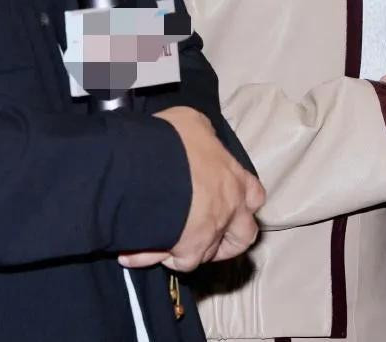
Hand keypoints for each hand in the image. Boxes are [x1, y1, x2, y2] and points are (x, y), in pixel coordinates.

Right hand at [118, 107, 265, 272]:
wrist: (152, 166)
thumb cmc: (175, 140)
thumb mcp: (194, 124)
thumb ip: (203, 138)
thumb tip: (199, 141)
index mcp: (233, 177)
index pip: (254, 196)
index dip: (243, 202)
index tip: (230, 204)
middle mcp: (229, 209)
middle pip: (243, 236)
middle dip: (229, 240)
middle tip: (207, 235)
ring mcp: (211, 233)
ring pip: (206, 254)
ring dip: (187, 249)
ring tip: (161, 240)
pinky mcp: (188, 251)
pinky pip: (173, 262)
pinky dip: (153, 256)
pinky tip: (132, 251)